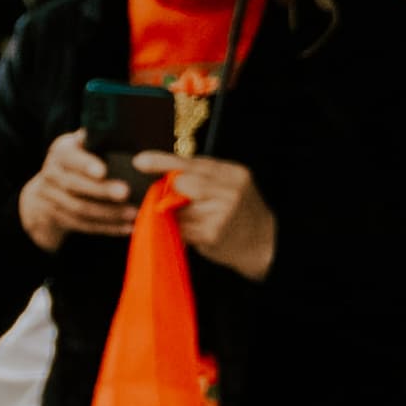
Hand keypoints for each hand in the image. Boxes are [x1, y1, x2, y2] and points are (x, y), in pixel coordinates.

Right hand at [20, 131, 139, 247]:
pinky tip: (127, 227)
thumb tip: (132, 132)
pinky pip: (83, 225)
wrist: (50, 188)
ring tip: (134, 213)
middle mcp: (52, 174)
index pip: (70, 157)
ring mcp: (52, 198)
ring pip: (79, 209)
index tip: (103, 171)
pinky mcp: (58, 218)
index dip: (85, 164)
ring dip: (109, 213)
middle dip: (102, 190)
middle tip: (126, 192)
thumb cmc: (80, 158)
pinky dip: (107, 228)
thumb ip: (101, 138)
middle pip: (75, 185)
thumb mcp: (84, 143)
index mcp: (61, 151)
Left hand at [153, 155, 274, 280]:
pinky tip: (193, 231)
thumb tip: (164, 175)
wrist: (266, 244)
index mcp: (233, 174)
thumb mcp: (232, 185)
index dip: (162, 162)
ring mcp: (221, 214)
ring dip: (174, 214)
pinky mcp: (211, 235)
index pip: (192, 163)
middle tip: (172, 200)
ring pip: (178, 208)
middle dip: (171, 191)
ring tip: (194, 219)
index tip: (139, 161)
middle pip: (182, 184)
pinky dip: (179, 230)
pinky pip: (181, 228)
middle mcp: (229, 191)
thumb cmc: (243, 212)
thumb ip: (204, 177)